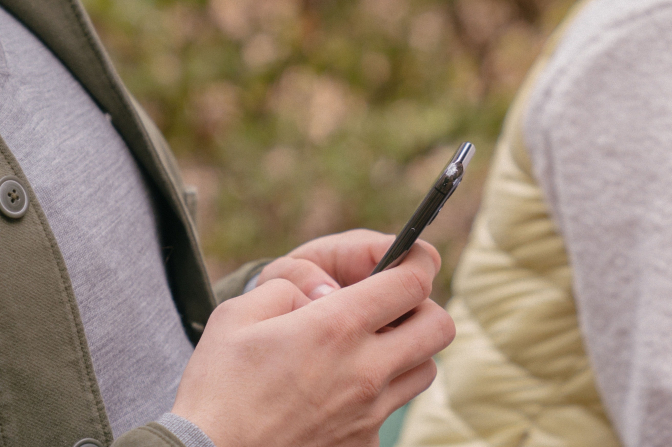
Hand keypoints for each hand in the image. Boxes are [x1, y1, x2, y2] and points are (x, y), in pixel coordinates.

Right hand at [172, 239, 454, 446]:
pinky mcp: (362, 446)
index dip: (418, 262)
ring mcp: (368, 414)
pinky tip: (342, 392)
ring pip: (425, 370)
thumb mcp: (240, 314)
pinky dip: (380, 395)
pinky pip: (392, 410)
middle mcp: (365, 370)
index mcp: (337, 326)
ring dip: (409, 351)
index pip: (414, 282)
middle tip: (392, 305)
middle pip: (439, 326)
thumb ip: (291, 285)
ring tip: (371, 347)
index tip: (410, 258)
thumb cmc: (218, 388)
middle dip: (423, 306)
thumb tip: (325, 291)